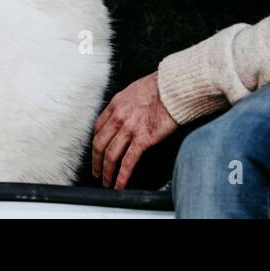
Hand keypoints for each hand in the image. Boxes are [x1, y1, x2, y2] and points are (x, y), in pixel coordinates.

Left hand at [91, 72, 177, 189]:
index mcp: (115, 104)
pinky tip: (119, 184)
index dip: (96, 142)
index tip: (97, 151)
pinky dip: (122, 176)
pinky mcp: (143, 139)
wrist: (173, 87)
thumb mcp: (133, 90)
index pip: (98, 127)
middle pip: (99, 144)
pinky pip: (128, 161)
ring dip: (106, 172)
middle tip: (96, 171)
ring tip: (106, 181)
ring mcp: (129, 129)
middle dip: (96, 161)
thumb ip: (125, 104)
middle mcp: (118, 117)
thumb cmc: (159, 86)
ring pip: (111, 155)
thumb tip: (124, 114)